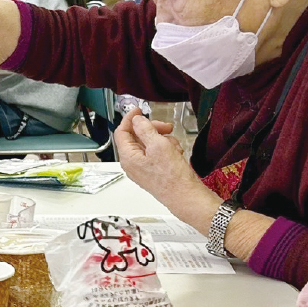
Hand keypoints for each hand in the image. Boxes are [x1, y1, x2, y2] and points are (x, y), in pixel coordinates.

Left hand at [113, 108, 219, 232]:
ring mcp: (143, 169)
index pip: (121, 132)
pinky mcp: (154, 172)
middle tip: (166, 127)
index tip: (138, 110)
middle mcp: (132, 164)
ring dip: (163, 140)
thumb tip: (136, 121)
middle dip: (152, 129)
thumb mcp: (158, 145)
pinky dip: (167, 150)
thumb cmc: (171, 176)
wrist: (185, 196)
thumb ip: (144, 129)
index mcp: (128, 157)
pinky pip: (157, 154)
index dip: (130, 119)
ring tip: (174, 146)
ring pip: (149, 144)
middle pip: (137, 137)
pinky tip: (176, 154)